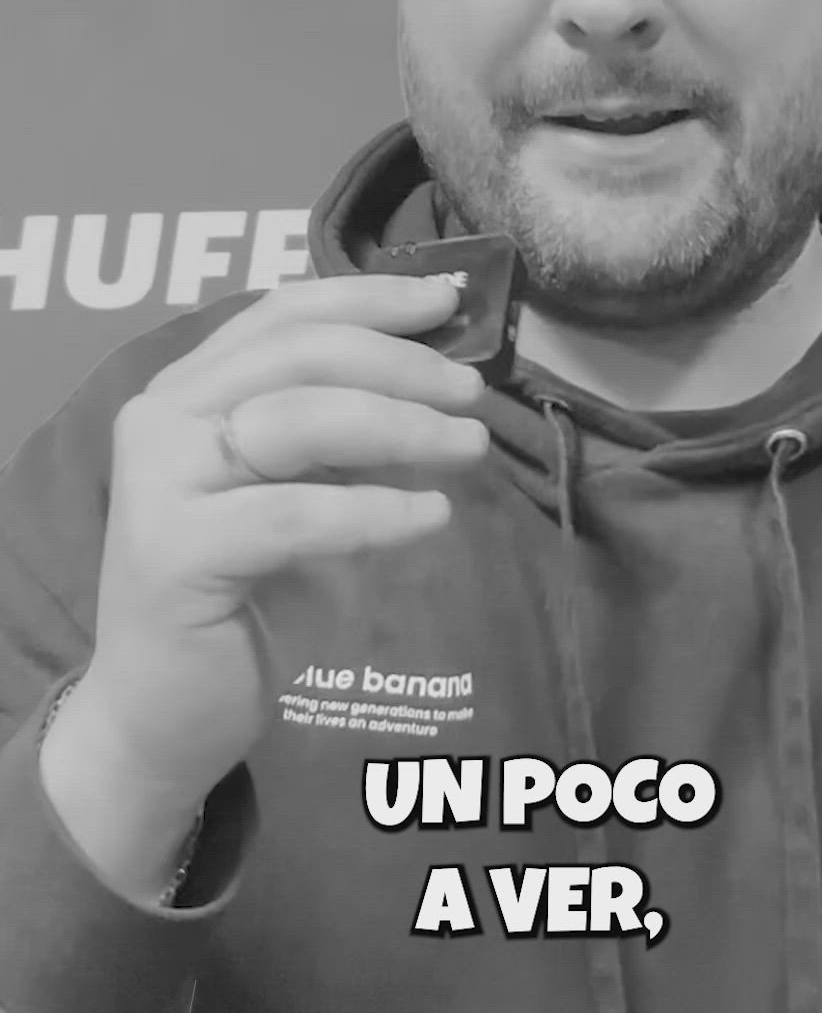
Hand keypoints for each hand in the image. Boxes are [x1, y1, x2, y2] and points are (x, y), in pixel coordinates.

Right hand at [78, 275, 488, 806]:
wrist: (159, 715)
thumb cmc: (237, 599)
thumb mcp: (288, 491)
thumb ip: (334, 431)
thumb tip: (440, 379)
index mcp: (187, 390)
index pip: (283, 313)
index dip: (370, 297)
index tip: (451, 301)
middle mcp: (160, 418)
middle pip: (297, 354)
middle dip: (400, 364)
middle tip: (472, 395)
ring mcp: (158, 482)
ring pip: (297, 420)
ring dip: (399, 427)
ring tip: (468, 449)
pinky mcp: (172, 552)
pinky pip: (293, 514)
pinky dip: (373, 510)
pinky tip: (430, 518)